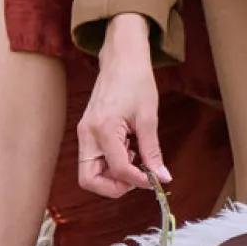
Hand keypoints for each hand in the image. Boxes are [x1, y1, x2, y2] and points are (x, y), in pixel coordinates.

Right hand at [76, 14, 169, 199]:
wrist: (121, 58)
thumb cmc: (135, 81)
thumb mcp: (148, 118)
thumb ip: (152, 152)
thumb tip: (162, 177)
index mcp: (103, 129)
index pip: (118, 169)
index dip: (138, 181)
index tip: (156, 180)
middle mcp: (87, 134)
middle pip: (89, 180)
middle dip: (114, 187)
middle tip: (137, 178)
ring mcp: (84, 133)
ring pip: (89, 173)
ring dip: (112, 176)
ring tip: (135, 158)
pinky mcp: (87, 132)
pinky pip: (93, 160)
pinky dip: (110, 165)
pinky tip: (128, 150)